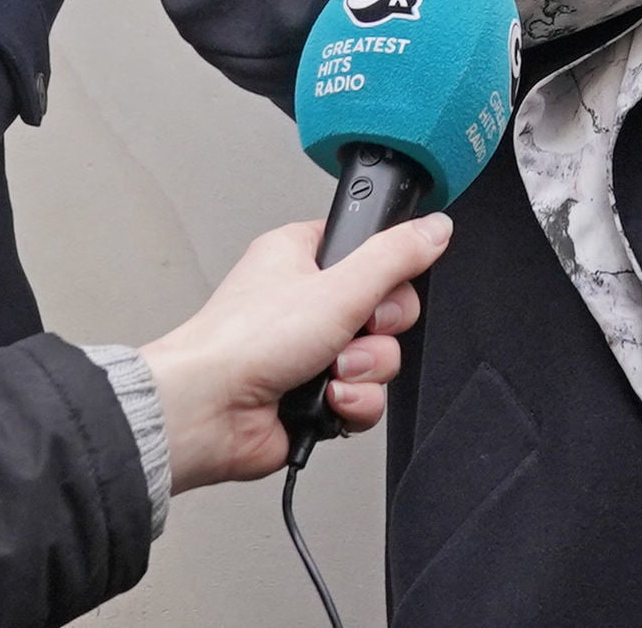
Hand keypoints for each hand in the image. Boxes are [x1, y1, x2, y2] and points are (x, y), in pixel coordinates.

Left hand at [140, 214, 448, 491]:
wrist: (206, 413)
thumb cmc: (243, 342)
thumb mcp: (338, 285)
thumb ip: (395, 255)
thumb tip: (436, 227)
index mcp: (300, 258)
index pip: (370, 251)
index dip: (387, 272)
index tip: (382, 285)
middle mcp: (304, 303)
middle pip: (384, 310)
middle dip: (379, 331)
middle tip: (353, 332)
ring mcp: (308, 353)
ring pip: (378, 358)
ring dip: (364, 371)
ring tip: (332, 372)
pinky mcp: (312, 397)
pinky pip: (362, 397)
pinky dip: (352, 404)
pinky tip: (328, 402)